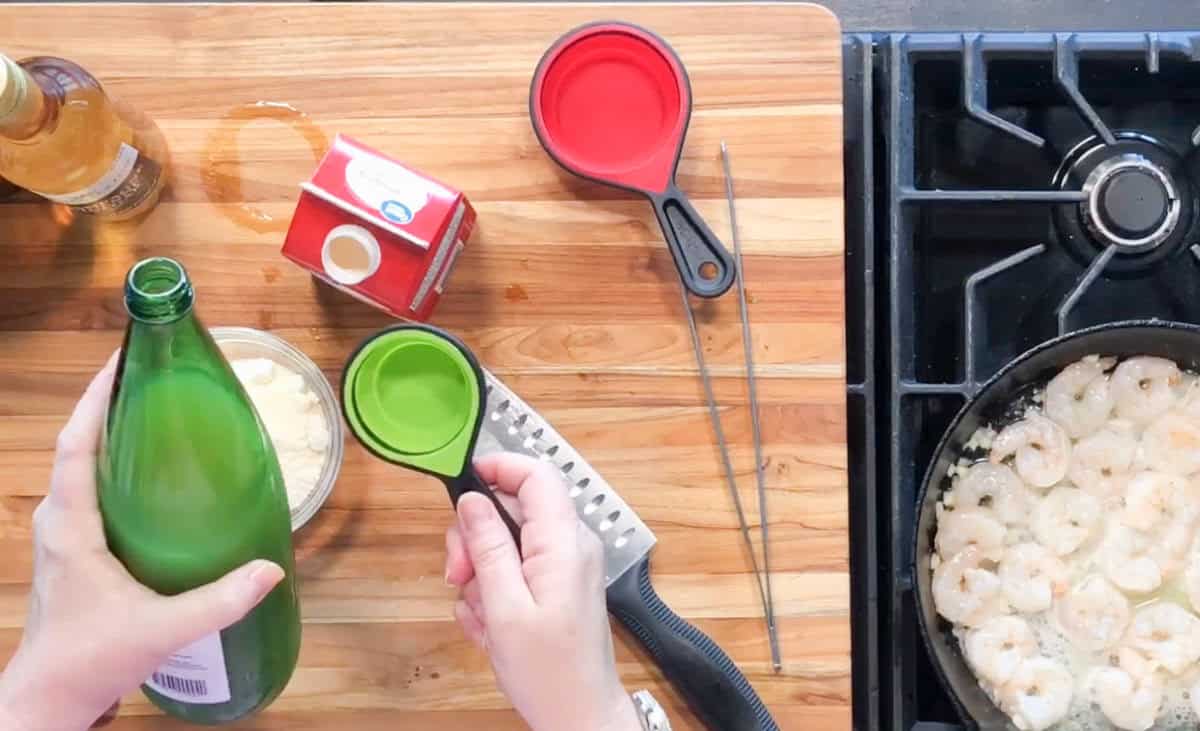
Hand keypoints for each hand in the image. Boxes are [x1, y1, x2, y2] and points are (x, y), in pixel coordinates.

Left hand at [0, 355, 284, 730]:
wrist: (51, 696)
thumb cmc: (92, 659)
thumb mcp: (160, 630)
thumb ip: (218, 601)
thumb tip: (272, 569)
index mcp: (71, 526)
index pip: (76, 445)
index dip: (95, 399)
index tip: (123, 362)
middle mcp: (59, 520)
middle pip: (78, 444)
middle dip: (108, 404)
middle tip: (155, 378)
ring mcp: (61, 533)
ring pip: (81, 466)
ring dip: (109, 432)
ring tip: (156, 411)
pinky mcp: (72, 547)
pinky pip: (88, 487)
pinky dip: (112, 463)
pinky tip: (151, 469)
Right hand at [445, 453, 640, 730]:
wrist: (579, 717)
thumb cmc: (548, 670)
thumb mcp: (505, 608)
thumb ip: (487, 547)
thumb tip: (471, 500)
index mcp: (563, 542)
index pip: (536, 475)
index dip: (498, 468)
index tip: (460, 485)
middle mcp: (570, 545)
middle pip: (513, 509)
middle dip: (475, 539)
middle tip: (459, 577)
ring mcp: (564, 566)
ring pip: (507, 543)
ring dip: (481, 575)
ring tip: (481, 616)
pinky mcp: (556, 586)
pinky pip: (515, 571)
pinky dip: (495, 594)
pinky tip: (492, 626)